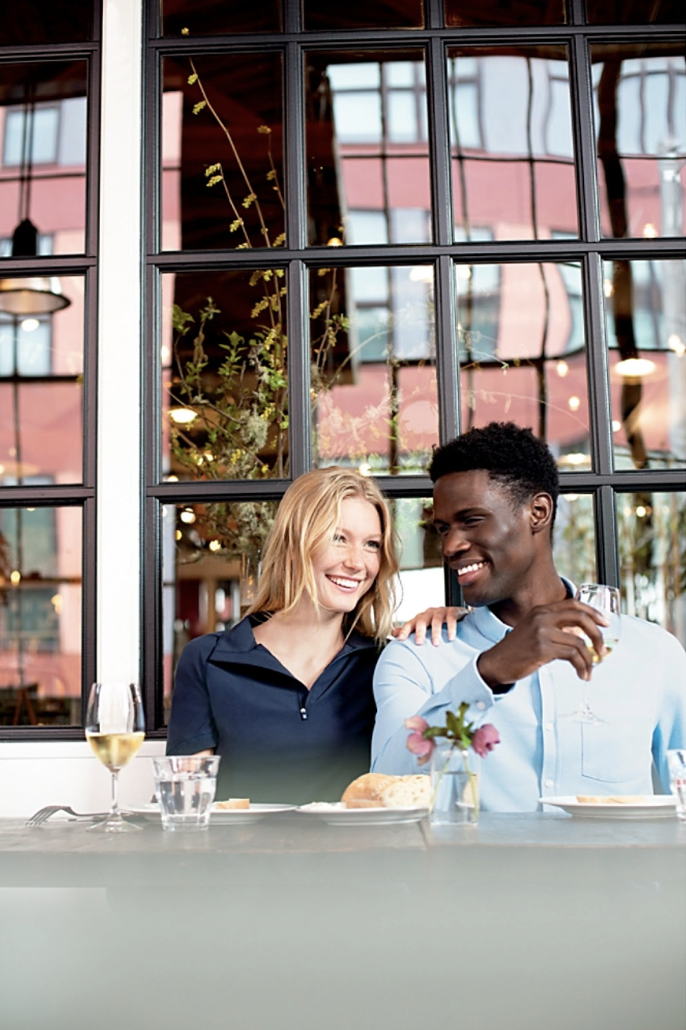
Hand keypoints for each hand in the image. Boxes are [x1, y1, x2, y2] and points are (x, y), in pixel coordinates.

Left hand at [392, 606, 468, 645]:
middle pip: (422, 621)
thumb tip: (392, 633)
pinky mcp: (452, 612)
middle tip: (419, 643)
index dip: (404, 630)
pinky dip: (451, 628)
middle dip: (420, 632)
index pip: (410, 623)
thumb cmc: (436, 623)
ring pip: (436, 620)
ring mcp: (441, 611)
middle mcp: (429, 613)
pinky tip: (451, 637)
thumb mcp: (423, 627)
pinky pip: (451, 619)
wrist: (456, 614)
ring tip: (436, 644)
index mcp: (420, 618)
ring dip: (436, 632)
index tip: (400, 640)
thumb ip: (409, 630)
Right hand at [477, 598, 609, 685]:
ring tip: (589, 670)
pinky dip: (582, 667)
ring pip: (579, 642)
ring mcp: (542, 632)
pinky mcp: (542, 648)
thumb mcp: (534, 631)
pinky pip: (572, 656)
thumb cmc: (516, 650)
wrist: (495, 663)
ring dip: (589, 659)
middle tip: (602, 649)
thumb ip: (554, 628)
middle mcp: (542, 617)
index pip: (573, 604)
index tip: (604, 623)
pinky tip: (582, 674)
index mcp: (541, 610)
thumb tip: (580, 635)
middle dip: (597, 634)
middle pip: (580, 617)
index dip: (592, 612)